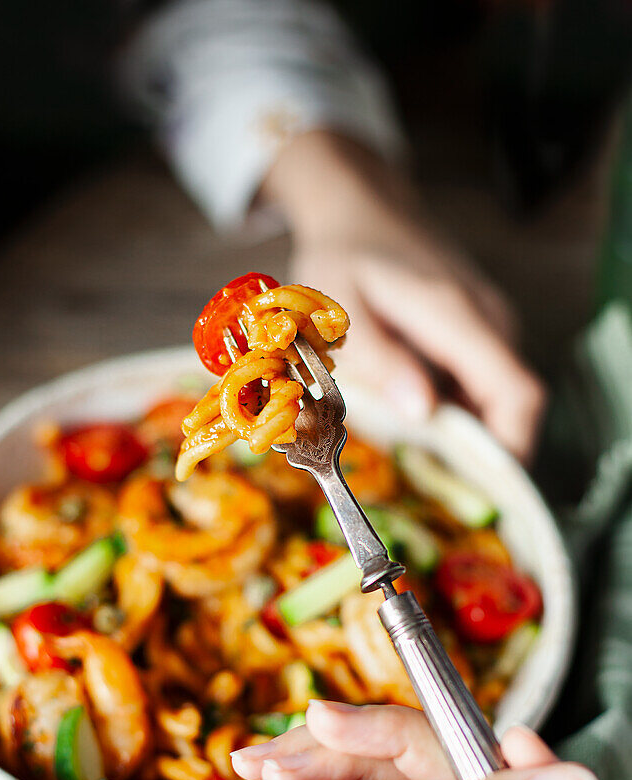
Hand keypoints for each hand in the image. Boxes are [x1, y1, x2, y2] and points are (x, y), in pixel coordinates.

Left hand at [262, 132, 545, 461]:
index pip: (517, 393)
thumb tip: (423, 412)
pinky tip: (417, 425)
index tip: (480, 489)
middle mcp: (487, 321)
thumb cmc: (342, 259)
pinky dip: (459, 413)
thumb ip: (381, 360)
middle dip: (484, 456)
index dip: (510, 449)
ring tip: (419, 461)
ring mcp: (488, 325)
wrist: (359, 211)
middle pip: (514, 406)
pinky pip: (482, 384)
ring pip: (497, 399)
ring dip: (468, 436)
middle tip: (434, 488)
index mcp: (457, 318)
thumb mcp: (340, 311)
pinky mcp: (477, 332)